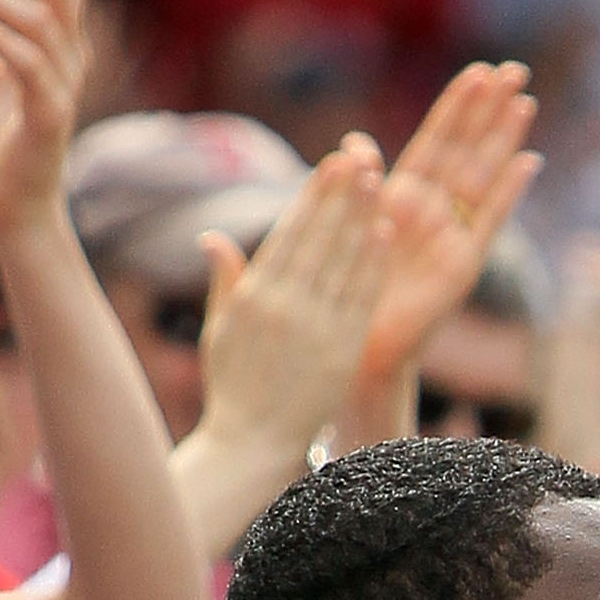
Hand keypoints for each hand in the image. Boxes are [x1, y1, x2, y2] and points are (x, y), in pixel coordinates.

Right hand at [197, 138, 390, 464]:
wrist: (251, 444)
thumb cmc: (234, 387)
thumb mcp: (219, 330)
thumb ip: (225, 281)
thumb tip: (212, 236)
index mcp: (253, 295)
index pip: (288, 234)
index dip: (312, 197)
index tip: (330, 164)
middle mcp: (283, 304)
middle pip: (318, 238)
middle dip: (341, 195)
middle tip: (361, 156)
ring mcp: (313, 326)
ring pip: (342, 260)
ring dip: (362, 218)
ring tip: (380, 181)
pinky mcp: (339, 348)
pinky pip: (360, 297)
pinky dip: (373, 263)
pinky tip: (387, 233)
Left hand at [355, 61, 541, 389]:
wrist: (358, 345)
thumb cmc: (347, 292)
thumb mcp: (344, 229)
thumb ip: (357, 185)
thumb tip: (355, 144)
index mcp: (403, 198)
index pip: (436, 142)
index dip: (457, 108)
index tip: (478, 71)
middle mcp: (435, 212)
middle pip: (467, 150)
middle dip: (489, 111)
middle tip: (515, 69)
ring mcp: (453, 236)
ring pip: (482, 177)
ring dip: (503, 139)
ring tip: (524, 101)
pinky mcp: (463, 265)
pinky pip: (490, 222)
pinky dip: (509, 192)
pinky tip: (528, 160)